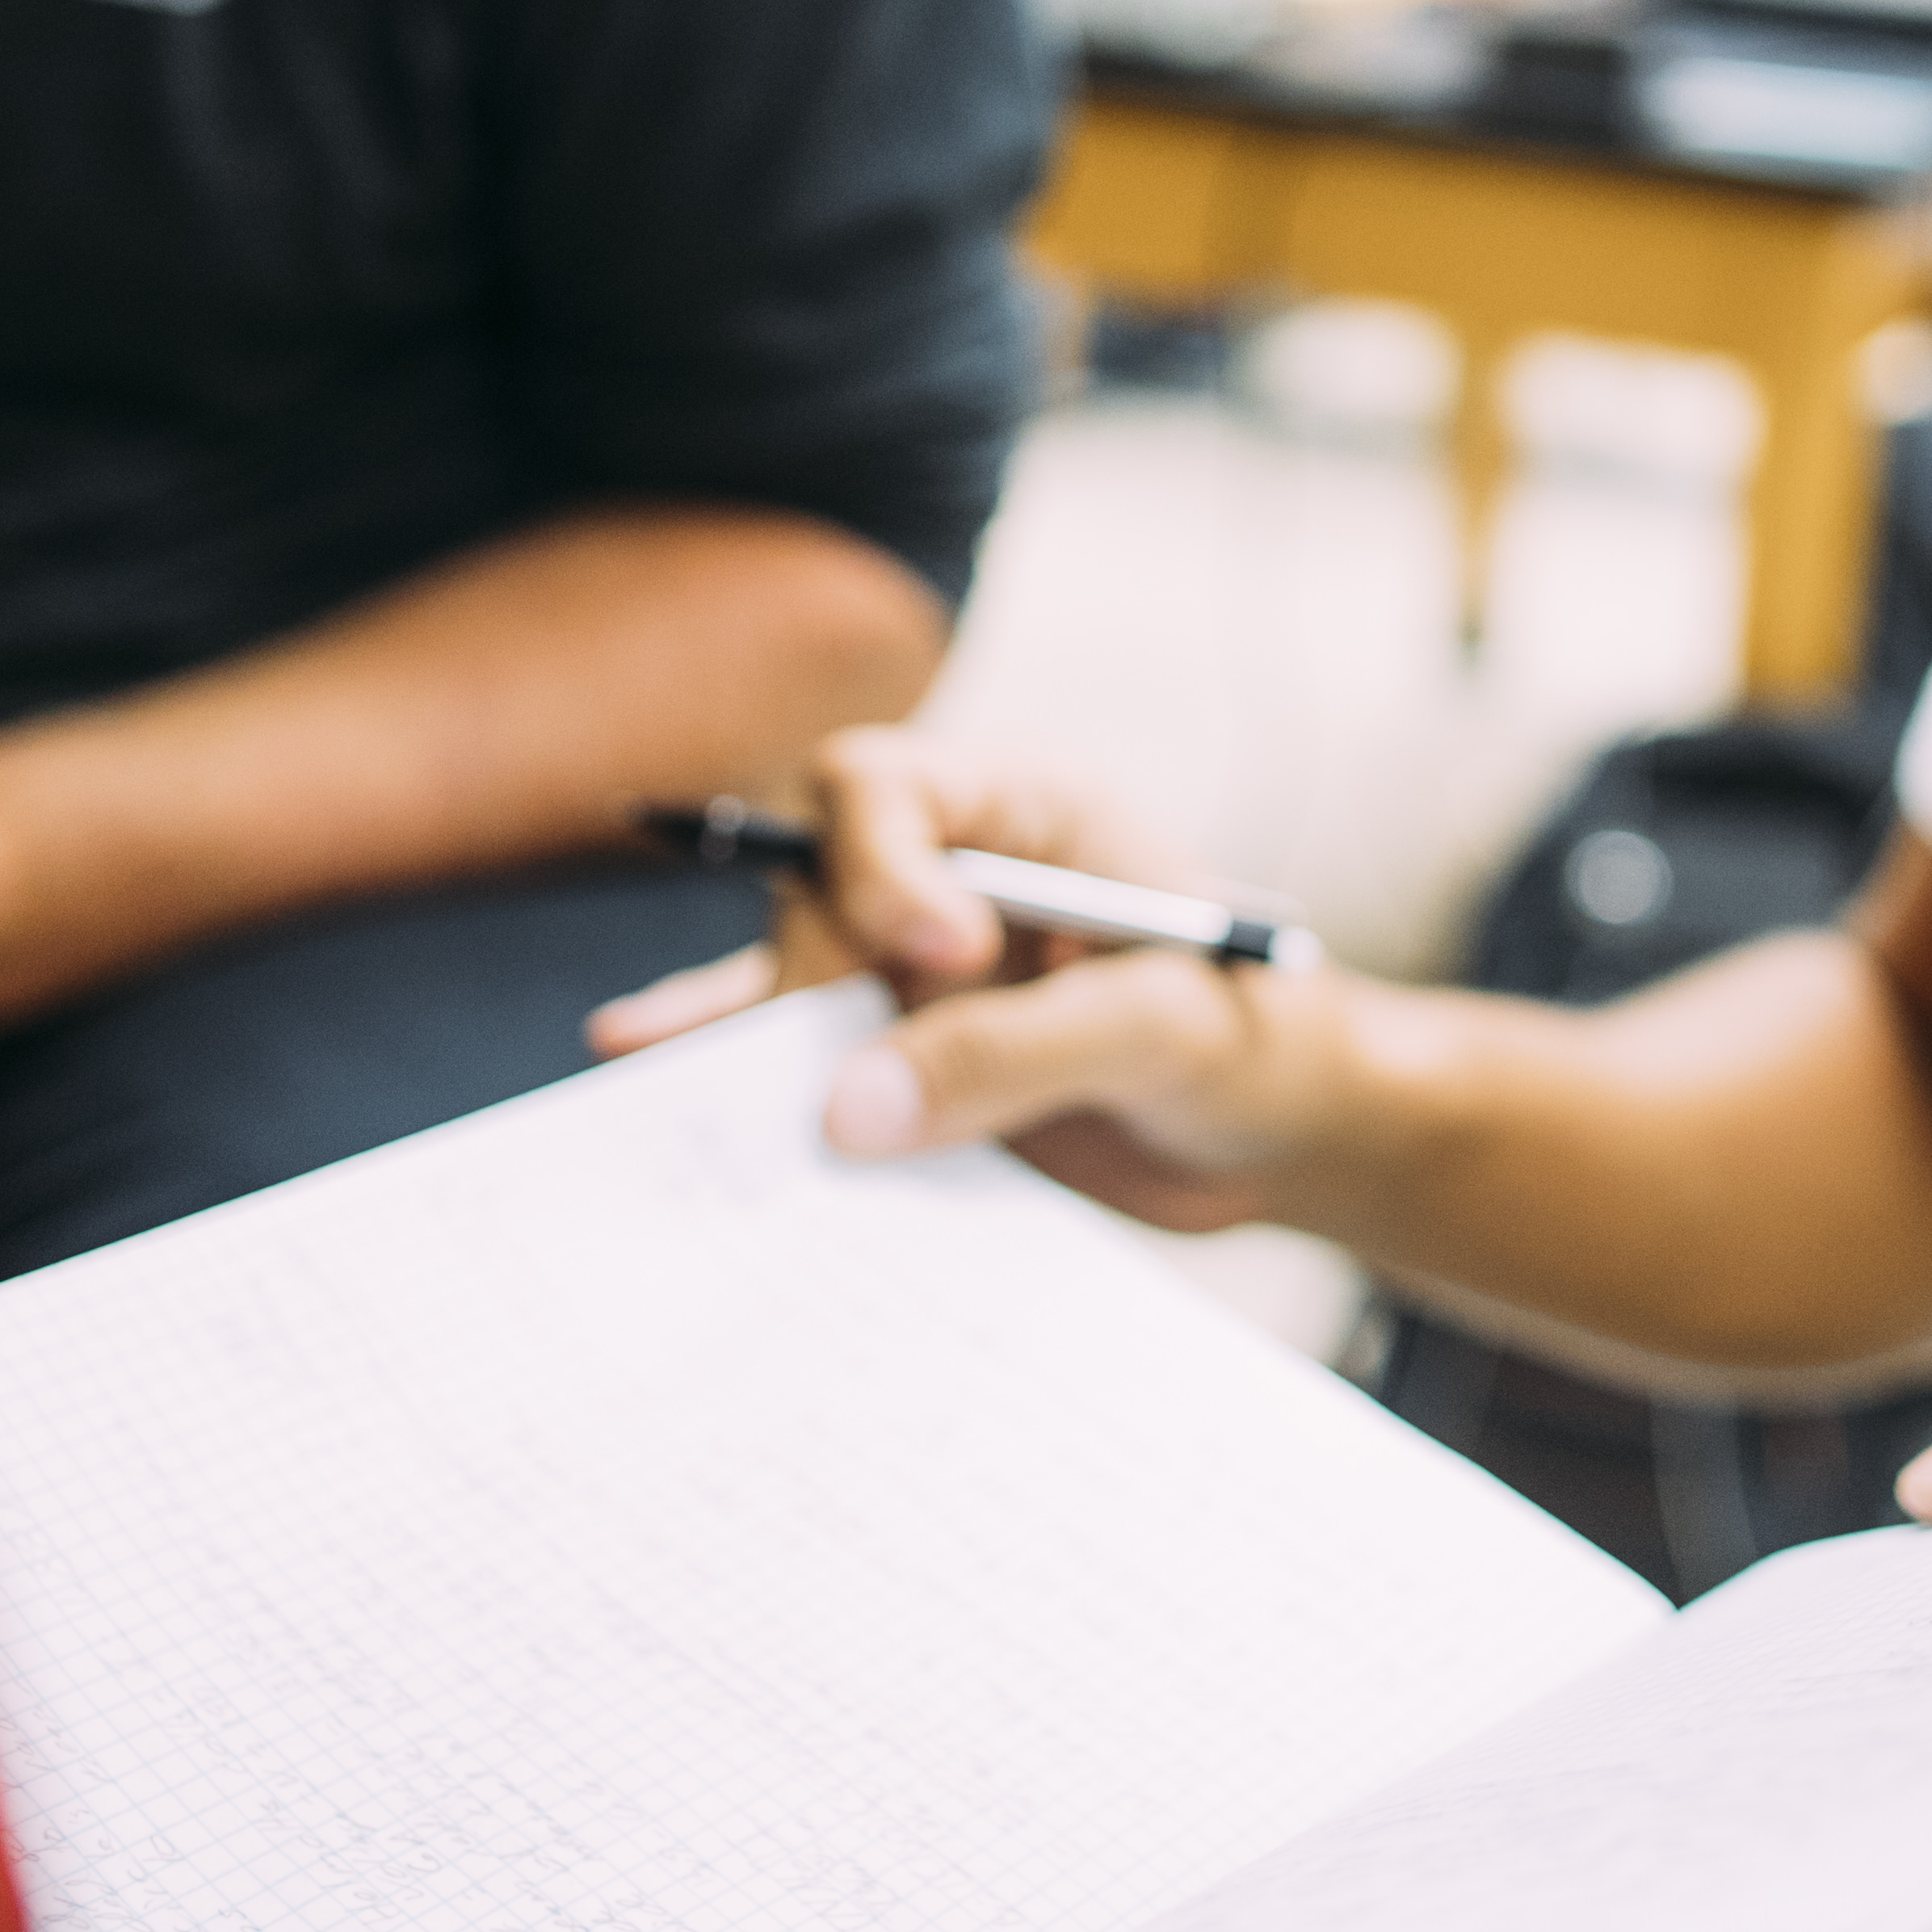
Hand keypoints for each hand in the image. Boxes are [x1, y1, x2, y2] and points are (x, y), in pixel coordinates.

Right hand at [587, 726, 1341, 1231]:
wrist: (1295, 1140)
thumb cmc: (1266, 1048)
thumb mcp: (1168, 1033)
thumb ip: (1016, 1053)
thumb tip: (846, 1109)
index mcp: (1028, 815)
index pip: (885, 791)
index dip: (881, 870)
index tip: (945, 960)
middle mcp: (955, 879)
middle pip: (817, 891)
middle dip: (816, 979)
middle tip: (851, 1082)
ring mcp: (920, 975)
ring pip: (793, 980)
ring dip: (749, 1035)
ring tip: (658, 1082)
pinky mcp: (909, 1064)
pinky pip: (800, 1049)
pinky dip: (727, 1056)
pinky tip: (636, 1055)